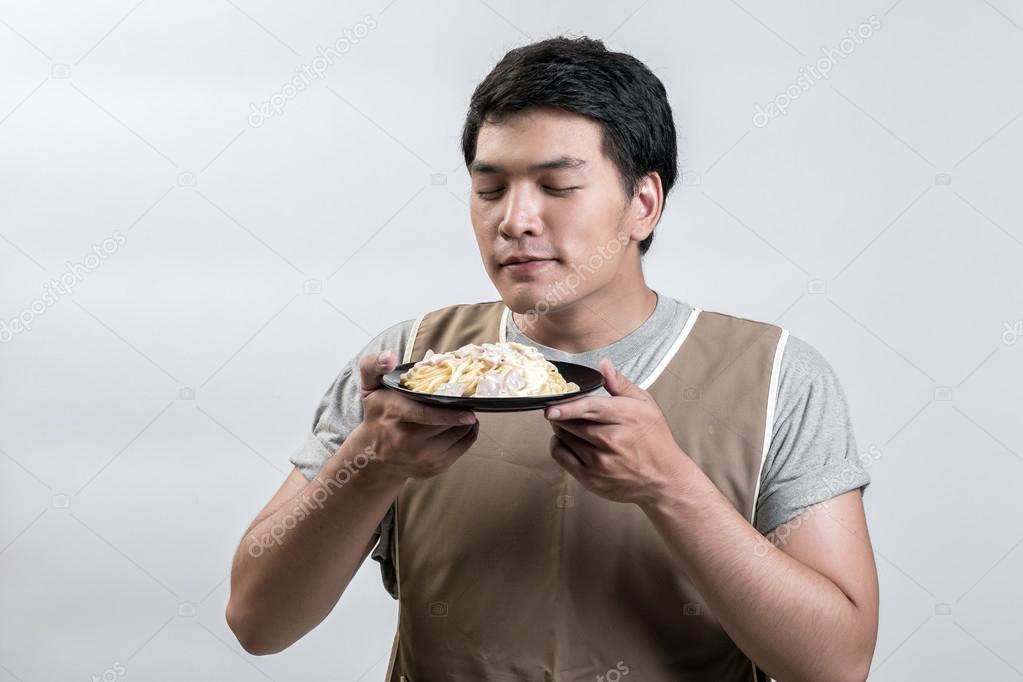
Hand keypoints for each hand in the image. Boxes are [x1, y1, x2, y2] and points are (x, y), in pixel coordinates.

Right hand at [355, 349, 478, 480]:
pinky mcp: (434, 468)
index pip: (424, 414)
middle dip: (461, 410)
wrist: (373, 457)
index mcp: (392, 415)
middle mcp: (406, 441)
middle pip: (446, 423)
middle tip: (468, 398)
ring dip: (467, 421)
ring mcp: (421, 458)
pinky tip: (463, 424)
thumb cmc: (377, 415)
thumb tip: (391, 355)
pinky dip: (468, 434)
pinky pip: (463, 448)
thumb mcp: (370, 387)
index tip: (469, 410)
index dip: (449, 413)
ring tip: (463, 410)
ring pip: (459, 435)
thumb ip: (374, 365)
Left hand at [544, 358, 688, 505]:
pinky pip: (561, 457)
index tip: (551, 405)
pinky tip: (565, 440)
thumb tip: (603, 365)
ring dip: (561, 428)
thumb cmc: (655, 439)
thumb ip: (621, 385)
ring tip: (568, 423)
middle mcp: (613, 441)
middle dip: (562, 413)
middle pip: (573, 422)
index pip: (590, 407)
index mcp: (627, 418)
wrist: (663, 479)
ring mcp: (601, 462)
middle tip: (560, 408)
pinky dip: (558, 445)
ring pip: (565, 438)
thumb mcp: (646, 405)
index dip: (567, 406)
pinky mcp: (591, 479)